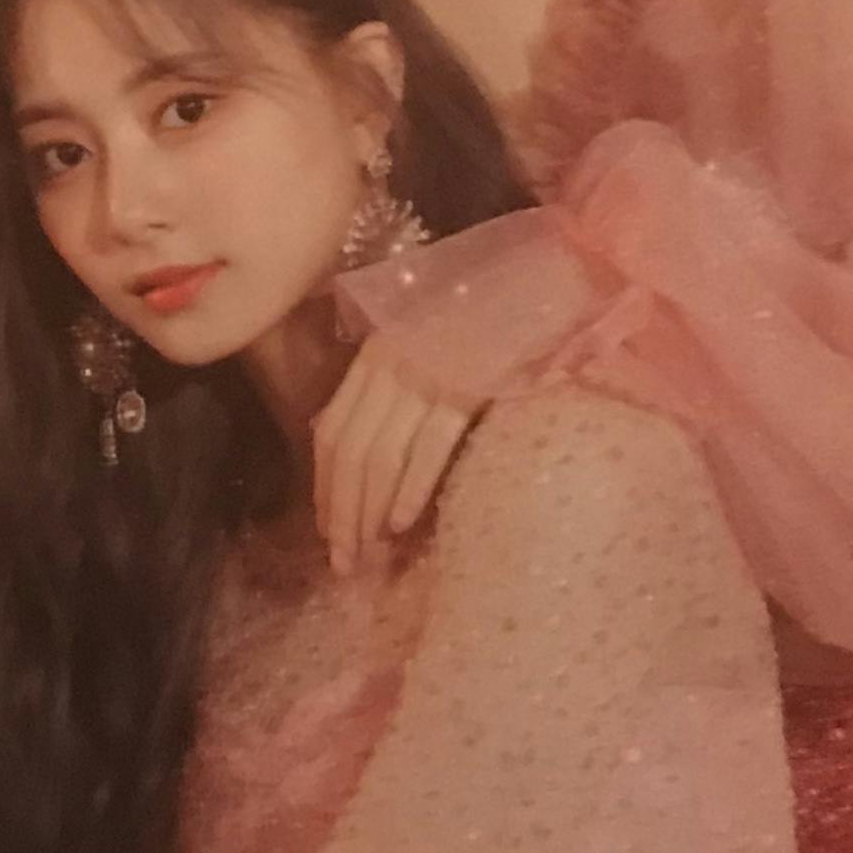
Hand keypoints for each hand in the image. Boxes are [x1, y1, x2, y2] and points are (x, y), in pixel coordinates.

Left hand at [310, 334, 479, 576]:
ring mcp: (426, 377)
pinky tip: (400, 524)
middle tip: (341, 562)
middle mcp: (390, 367)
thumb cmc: (477, 327)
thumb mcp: (416, 351)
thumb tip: (351, 453)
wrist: (529, 290)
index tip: (323, 529)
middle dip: (340, 512)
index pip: (332, 432)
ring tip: (365, 554)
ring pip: (380, 455)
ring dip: (368, 512)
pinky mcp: (464, 388)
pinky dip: (410, 489)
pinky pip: (428, 448)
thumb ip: (385, 391)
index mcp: (372, 359)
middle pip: (350, 451)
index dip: (324, 486)